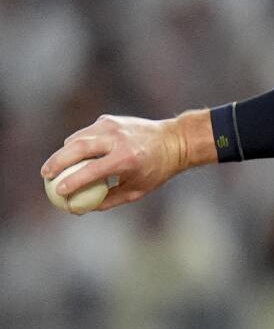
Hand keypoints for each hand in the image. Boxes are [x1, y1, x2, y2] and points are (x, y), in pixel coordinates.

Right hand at [40, 111, 212, 210]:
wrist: (173, 141)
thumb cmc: (155, 170)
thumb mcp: (137, 190)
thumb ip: (108, 200)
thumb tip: (79, 208)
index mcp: (127, 158)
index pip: (92, 170)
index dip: (73, 181)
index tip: (58, 191)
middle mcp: (118, 139)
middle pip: (77, 148)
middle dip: (57, 162)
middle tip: (45, 175)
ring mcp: (112, 126)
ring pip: (77, 138)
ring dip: (63, 153)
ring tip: (53, 168)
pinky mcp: (108, 120)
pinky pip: (85, 133)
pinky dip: (76, 145)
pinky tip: (72, 156)